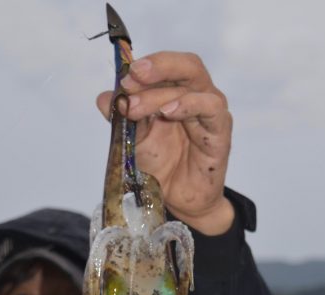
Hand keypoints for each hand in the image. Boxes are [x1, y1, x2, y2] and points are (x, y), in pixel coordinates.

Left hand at [96, 52, 233, 235]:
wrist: (177, 200)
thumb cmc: (161, 165)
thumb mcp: (135, 140)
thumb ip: (122, 118)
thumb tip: (104, 98)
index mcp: (177, 92)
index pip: (166, 67)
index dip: (145, 68)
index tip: (123, 79)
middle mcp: (197, 96)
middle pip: (186, 65)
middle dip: (157, 67)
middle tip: (131, 78)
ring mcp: (210, 112)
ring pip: (193, 85)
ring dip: (161, 92)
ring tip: (136, 107)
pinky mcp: (220, 132)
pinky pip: (210, 108)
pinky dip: (189, 104)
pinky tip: (169, 112)